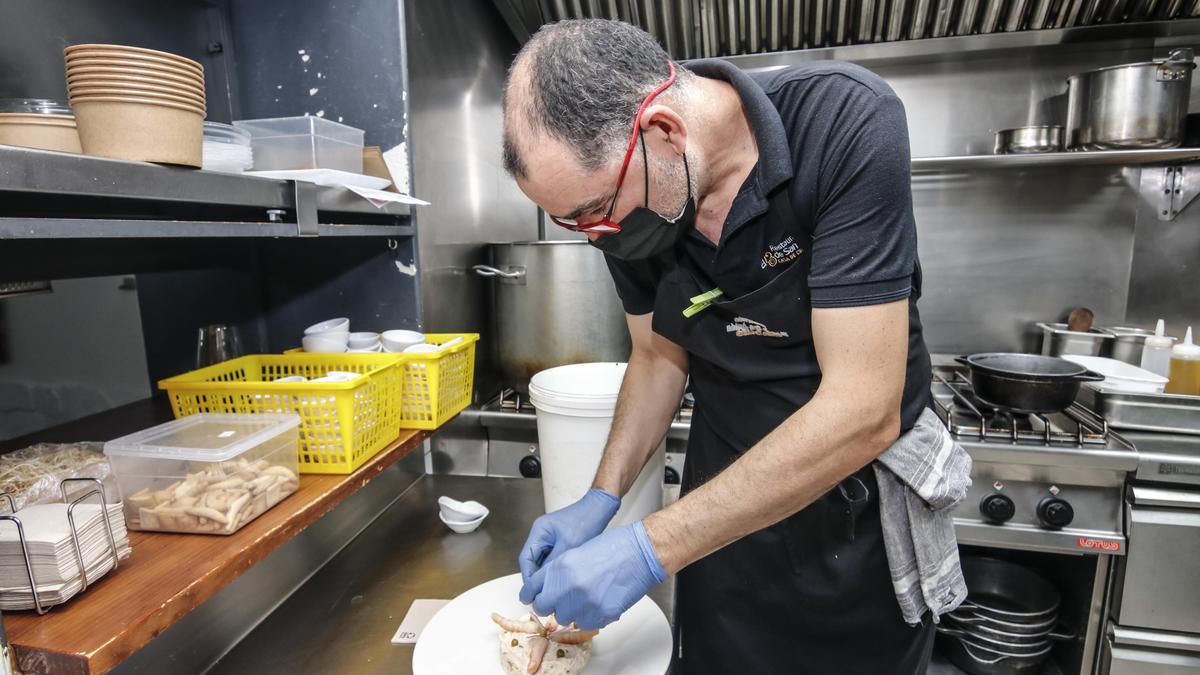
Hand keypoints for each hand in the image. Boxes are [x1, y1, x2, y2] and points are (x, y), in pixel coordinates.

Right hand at [518, 488, 620, 602]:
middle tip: (542, 595)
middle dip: (536, 578)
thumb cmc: (586, 520)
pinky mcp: (559, 540)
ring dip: (546, 574)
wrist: (600, 507)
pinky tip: (561, 579)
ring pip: (542, 561)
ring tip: (552, 590)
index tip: (533, 593)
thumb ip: (554, 563)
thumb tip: (545, 583)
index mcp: (539, 531)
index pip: (526, 559)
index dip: (528, 578)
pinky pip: (551, 558)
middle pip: (532, 561)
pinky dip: (554, 568)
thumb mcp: (569, 545)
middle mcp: (541, 534)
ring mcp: (550, 537)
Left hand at [524, 521, 667, 630]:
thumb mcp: (577, 551)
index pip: (533, 589)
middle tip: (560, 600)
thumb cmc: (615, 547)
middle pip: (545, 608)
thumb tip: (550, 587)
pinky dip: (589, 616)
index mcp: (560, 568)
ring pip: (565, 618)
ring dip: (571, 610)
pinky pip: (586, 623)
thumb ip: (559, 571)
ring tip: (586, 597)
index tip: (532, 598)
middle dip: (550, 604)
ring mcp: (584, 604)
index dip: (532, 595)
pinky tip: (599, 602)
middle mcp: (568, 587)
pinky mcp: (600, 615)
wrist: (641, 553)